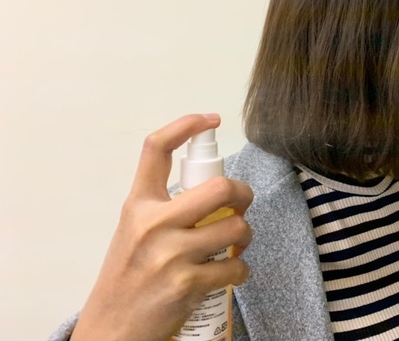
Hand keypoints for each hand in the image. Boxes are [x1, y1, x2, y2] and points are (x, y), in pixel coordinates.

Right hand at [71, 114, 252, 340]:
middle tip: (241, 204)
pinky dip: (241, 270)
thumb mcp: (132, 232)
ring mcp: (170, 254)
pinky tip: (231, 272)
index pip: (156, 150)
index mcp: (137, 205)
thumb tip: (209, 190)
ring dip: (244, 236)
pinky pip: (236, 266)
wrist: (111, 330)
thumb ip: (161, 208)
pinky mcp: (187, 284)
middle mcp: (153, 224)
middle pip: (219, 187)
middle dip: (243, 193)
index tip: (210, 120)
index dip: (186, 126)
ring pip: (236, 227)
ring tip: (235, 245)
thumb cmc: (126, 278)